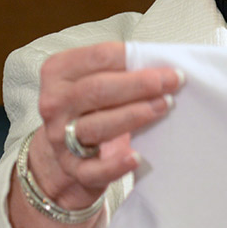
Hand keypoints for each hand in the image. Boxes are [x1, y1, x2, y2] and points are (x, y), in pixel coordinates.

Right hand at [30, 42, 181, 209]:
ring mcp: (60, 137)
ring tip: (162, 107)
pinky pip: (93, 170)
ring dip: (134, 115)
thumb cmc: (88, 107)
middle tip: (171, 83)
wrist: (62, 152)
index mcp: (59, 72)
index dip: (134, 58)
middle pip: (98, 89)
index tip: (165, 65)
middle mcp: (55, 103)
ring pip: (97, 126)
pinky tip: (135, 157)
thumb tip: (161, 66)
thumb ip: (119, 69)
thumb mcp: (95, 79)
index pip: (98, 57)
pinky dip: (115, 165)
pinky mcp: (72, 168)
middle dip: (139, 85)